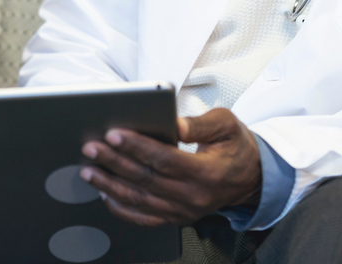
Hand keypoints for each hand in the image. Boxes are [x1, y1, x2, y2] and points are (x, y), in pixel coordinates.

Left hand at [79, 108, 261, 226]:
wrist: (252, 179)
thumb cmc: (237, 148)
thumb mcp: (228, 125)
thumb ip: (200, 123)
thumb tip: (174, 123)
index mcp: (206, 172)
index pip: (164, 159)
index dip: (137, 146)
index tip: (113, 134)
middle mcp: (193, 197)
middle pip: (146, 179)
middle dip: (114, 162)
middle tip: (91, 147)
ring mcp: (183, 211)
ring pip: (140, 200)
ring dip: (110, 185)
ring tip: (89, 169)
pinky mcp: (177, 218)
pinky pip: (145, 218)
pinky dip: (122, 208)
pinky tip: (105, 195)